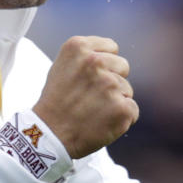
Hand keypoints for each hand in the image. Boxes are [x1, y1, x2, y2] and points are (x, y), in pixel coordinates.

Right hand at [33, 36, 139, 158]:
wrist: (50, 135)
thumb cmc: (57, 101)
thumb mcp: (62, 66)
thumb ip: (87, 56)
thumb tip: (110, 57)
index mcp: (79, 47)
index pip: (112, 48)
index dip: (103, 65)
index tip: (89, 78)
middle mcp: (95, 62)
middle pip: (123, 66)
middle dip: (112, 80)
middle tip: (91, 97)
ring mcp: (110, 85)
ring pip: (127, 90)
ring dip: (115, 101)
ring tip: (92, 111)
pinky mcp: (122, 107)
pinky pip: (132, 109)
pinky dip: (122, 119)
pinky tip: (102, 122)